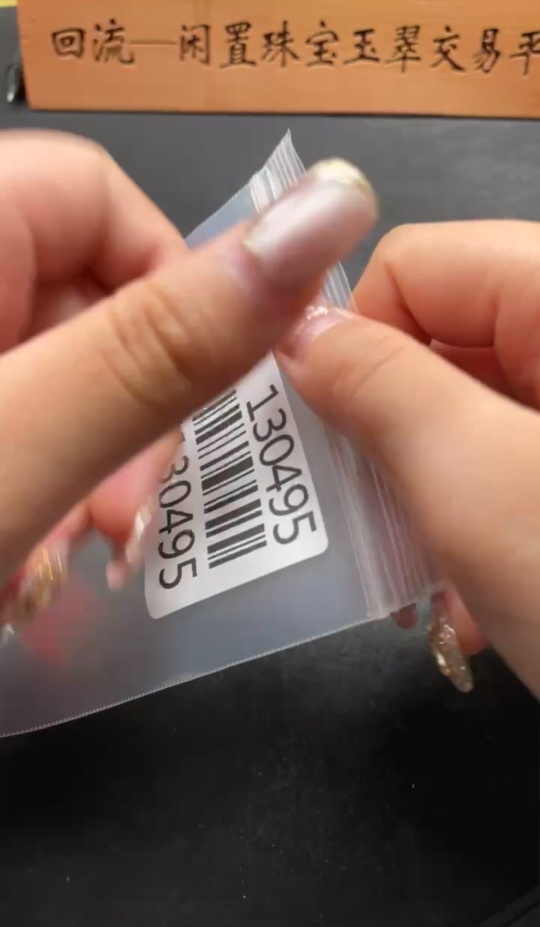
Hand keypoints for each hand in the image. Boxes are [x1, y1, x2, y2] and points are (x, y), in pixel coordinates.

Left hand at [0, 133, 375, 622]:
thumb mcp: (22, 444)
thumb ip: (162, 345)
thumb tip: (318, 221)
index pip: (104, 194)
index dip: (174, 294)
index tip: (187, 402)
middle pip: (89, 294)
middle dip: (132, 415)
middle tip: (121, 516)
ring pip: (61, 371)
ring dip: (90, 467)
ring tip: (65, 551)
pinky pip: (22, 416)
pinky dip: (42, 479)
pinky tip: (23, 548)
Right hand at [280, 221, 539, 694]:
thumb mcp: (476, 485)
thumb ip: (375, 389)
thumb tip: (298, 332)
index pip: (416, 265)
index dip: (352, 345)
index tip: (328, 442)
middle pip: (444, 342)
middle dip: (388, 436)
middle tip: (366, 525)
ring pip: (474, 415)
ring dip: (429, 497)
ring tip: (424, 584)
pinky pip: (518, 463)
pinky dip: (481, 524)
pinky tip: (476, 600)